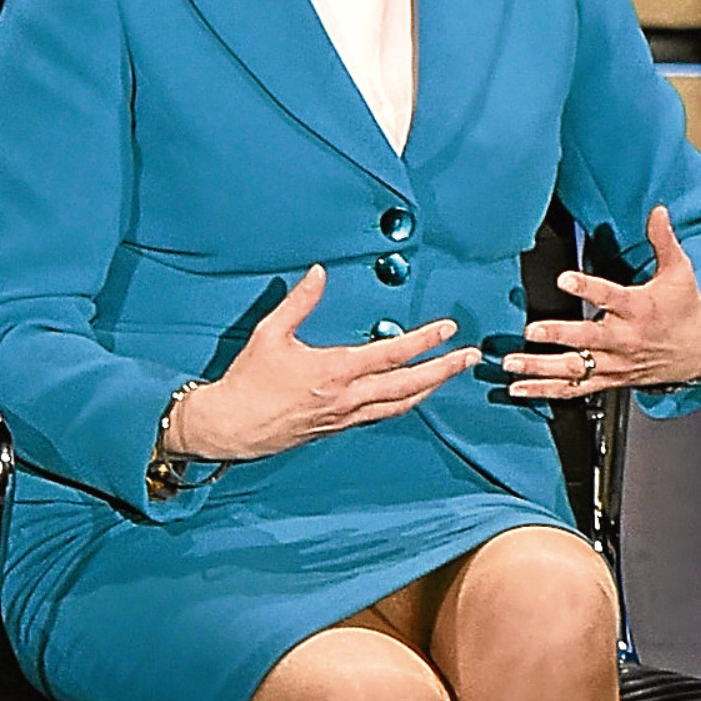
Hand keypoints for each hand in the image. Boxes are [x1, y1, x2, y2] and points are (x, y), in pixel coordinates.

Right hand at [172, 265, 479, 461]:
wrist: (230, 427)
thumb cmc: (248, 381)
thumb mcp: (270, 334)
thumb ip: (299, 302)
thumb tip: (318, 272)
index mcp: (335, 371)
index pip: (392, 354)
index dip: (424, 340)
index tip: (448, 329)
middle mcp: (347, 398)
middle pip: (409, 385)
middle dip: (444, 369)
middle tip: (469, 357)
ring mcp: (345, 416)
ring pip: (400, 404)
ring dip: (430, 388)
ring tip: (450, 374)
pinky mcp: (338, 427)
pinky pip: (382, 415)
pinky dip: (404, 403)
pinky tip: (413, 394)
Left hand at [503, 205, 700, 399]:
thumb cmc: (685, 308)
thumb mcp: (680, 271)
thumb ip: (663, 240)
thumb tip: (658, 211)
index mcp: (640, 309)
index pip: (610, 296)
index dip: (586, 288)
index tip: (564, 279)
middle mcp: (625, 339)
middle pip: (587, 339)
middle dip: (558, 335)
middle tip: (531, 330)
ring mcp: (616, 363)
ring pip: (576, 368)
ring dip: (542, 367)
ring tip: (513, 364)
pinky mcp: (610, 379)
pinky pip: (575, 388)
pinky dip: (546, 391)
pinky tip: (520, 388)